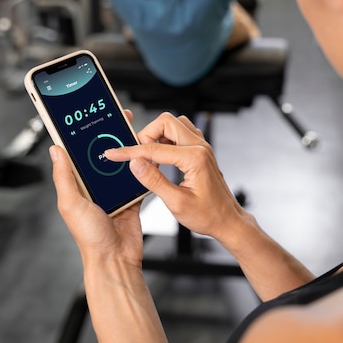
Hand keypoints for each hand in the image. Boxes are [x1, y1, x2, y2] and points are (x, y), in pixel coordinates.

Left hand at [49, 124, 143, 268]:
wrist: (116, 259)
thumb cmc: (90, 238)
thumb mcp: (71, 204)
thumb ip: (64, 176)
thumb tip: (55, 150)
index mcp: (77, 186)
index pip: (78, 154)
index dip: (83, 136)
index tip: (90, 119)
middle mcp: (94, 187)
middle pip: (103, 155)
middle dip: (110, 138)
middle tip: (119, 120)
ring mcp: (113, 192)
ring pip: (121, 164)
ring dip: (128, 152)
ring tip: (134, 135)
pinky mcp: (130, 198)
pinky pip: (137, 178)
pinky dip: (142, 169)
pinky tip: (146, 157)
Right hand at [105, 112, 244, 242]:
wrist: (227, 220)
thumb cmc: (208, 215)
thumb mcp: (176, 203)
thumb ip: (154, 181)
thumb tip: (135, 164)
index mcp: (194, 158)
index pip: (154, 148)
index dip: (130, 151)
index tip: (114, 153)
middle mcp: (200, 147)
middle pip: (166, 122)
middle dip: (147, 135)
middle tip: (138, 156)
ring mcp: (202, 147)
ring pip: (174, 124)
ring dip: (158, 135)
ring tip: (150, 158)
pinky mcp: (201, 150)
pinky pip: (181, 133)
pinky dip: (167, 140)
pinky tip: (162, 158)